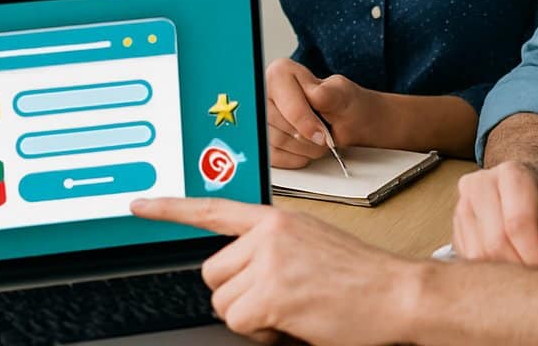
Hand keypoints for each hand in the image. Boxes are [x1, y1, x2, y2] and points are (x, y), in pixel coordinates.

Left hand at [132, 197, 414, 345]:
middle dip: (238, 297)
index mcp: (274, 219)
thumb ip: (270, 248)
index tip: (139, 204)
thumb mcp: (311, 243)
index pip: (213, 208)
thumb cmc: (361, 277)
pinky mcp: (274, 293)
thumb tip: (236, 275)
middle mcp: (267, 234)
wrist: (399, 294)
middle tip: (278, 303)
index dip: (170, 209)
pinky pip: (240, 322)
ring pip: (223, 302)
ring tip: (291, 312)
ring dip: (251, 318)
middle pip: (213, 275)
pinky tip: (294, 323)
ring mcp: (269, 261)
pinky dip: (263, 333)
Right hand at [263, 57, 377, 167]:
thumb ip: (329, 95)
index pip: (288, 106)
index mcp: (280, 73)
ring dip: (303, 149)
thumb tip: (315, 96)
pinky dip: (294, 158)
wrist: (341, 118)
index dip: (307, 124)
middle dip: (307, 138)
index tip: (322, 134)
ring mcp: (260, 115)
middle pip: (280, 125)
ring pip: (275, 141)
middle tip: (323, 137)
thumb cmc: (338, 103)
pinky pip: (272, 155)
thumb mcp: (342, 94)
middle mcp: (264, 91)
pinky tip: (304, 149)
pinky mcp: (261, 138)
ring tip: (316, 141)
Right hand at [453, 160, 537, 267]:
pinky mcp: (454, 225)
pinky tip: (508, 268)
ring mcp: (462, 203)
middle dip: (520, 267)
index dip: (535, 255)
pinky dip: (489, 272)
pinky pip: (466, 258)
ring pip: (477, 253)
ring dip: (504, 273)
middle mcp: (479, 183)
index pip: (517, 223)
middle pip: (495, 241)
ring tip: (526, 274)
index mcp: (512, 173)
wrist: (531, 193)